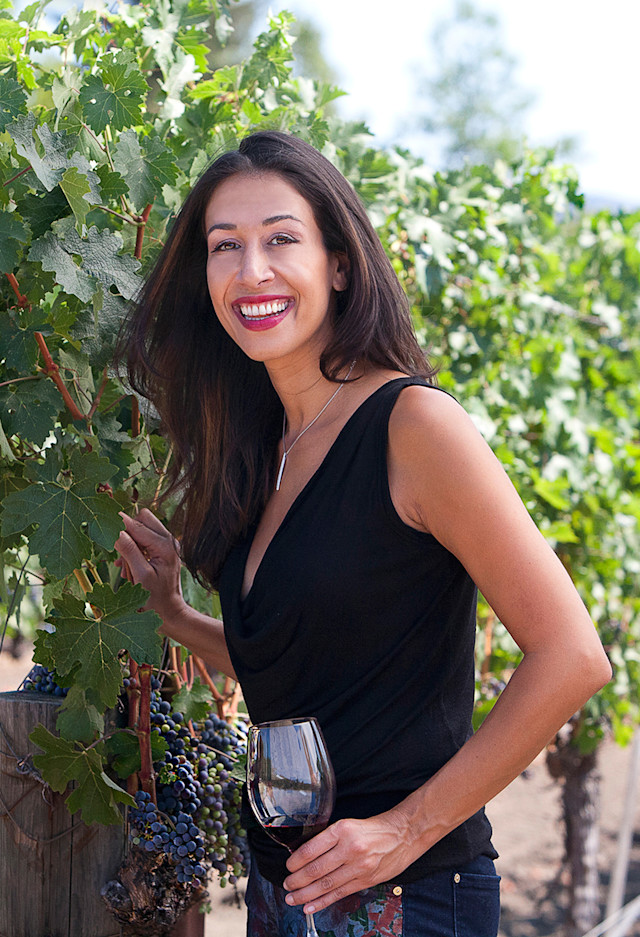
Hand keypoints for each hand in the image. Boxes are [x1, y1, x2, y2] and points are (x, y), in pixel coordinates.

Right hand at [114, 509, 184, 621]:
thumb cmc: (156, 599)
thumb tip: (115, 529)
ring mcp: (167, 545)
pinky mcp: (163, 551)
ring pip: (142, 529)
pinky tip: (129, 569)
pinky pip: (144, 540)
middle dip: (127, 533)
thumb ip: (128, 550)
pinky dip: (133, 551)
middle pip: (142, 519)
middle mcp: (169, 541)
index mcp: (165, 546)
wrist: (170, 613)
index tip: (103, 522)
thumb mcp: (140, 575)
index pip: (137, 525)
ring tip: (127, 568)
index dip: (119, 524)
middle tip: (121, 554)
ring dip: (129, 544)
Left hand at [282, 810, 418, 913]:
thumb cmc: (374, 828)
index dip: (296, 861)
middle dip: (297, 880)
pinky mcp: (365, 881)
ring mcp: (358, 866)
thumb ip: (329, 839)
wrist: (403, 834)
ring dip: (306, 894)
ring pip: (326, 884)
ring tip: (292, 898)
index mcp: (342, 830)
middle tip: (287, 884)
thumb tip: (305, 855)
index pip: (312, 848)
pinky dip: (322, 902)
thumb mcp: (348, 824)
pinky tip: (310, 907)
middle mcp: (349, 848)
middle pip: (316, 869)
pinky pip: (339, 894)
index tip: (288, 866)